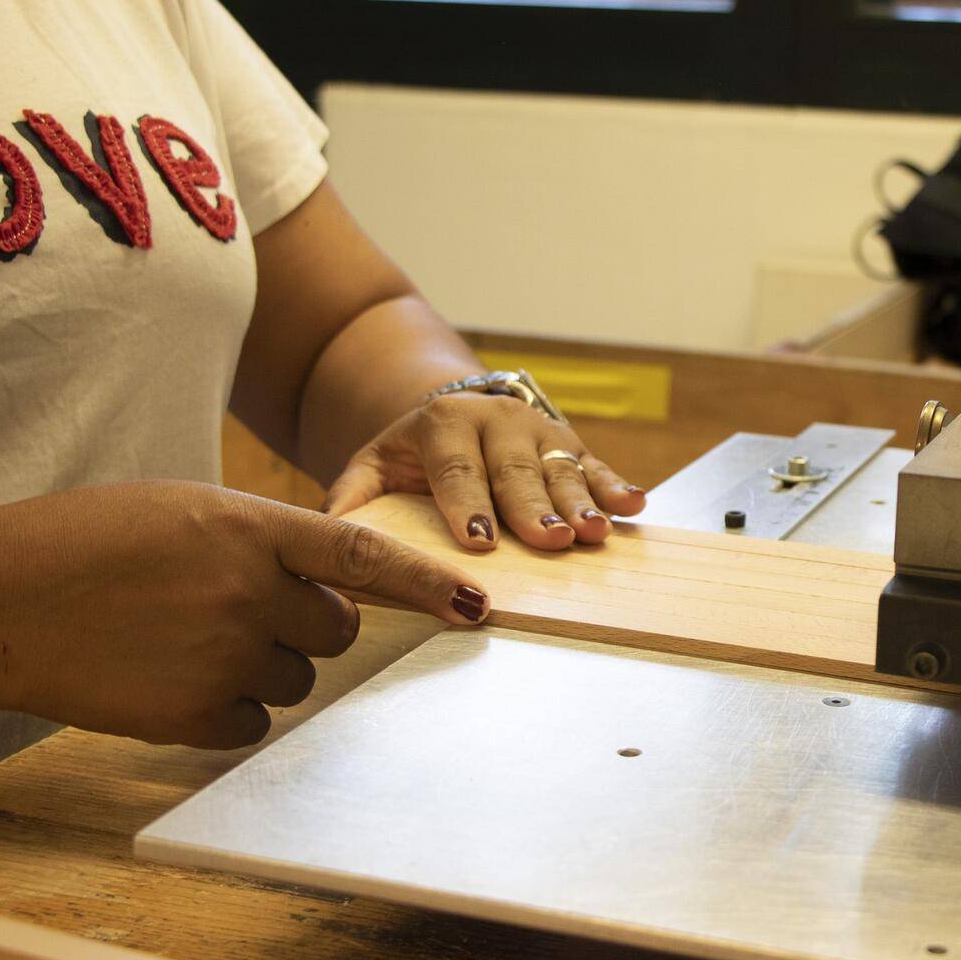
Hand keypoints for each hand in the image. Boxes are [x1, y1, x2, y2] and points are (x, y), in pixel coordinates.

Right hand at [0, 480, 490, 747]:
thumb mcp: (185, 511)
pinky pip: (251, 724)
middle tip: (238, 613)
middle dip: (307, 628)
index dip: (426, 583)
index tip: (477, 604)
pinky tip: (168, 678)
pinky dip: (221, 710)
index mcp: (250, 528)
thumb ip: (261, 542)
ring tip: (182, 639)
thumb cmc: (87, 544)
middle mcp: (249, 592)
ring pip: (296, 681)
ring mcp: (223, 655)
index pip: (364, 556)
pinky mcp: (193, 713)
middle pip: (336, 630)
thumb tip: (325, 587)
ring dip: (260, 668)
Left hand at [323, 392, 646, 551]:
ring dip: (581, 503)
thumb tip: (325, 541)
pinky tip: (635, 506)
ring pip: (561, 470)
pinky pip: (597, 466)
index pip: (455, 469)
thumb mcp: (371, 468)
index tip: (478, 541)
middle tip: (548, 542)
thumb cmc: (410, 457)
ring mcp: (538, 430)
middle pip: (516, 471)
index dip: (467, 504)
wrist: (451, 417)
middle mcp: (495, 420)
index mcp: (442, 423)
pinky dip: (617, 486)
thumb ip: (349, 501)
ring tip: (595, 533)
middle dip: (532, 508)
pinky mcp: (571, 445)